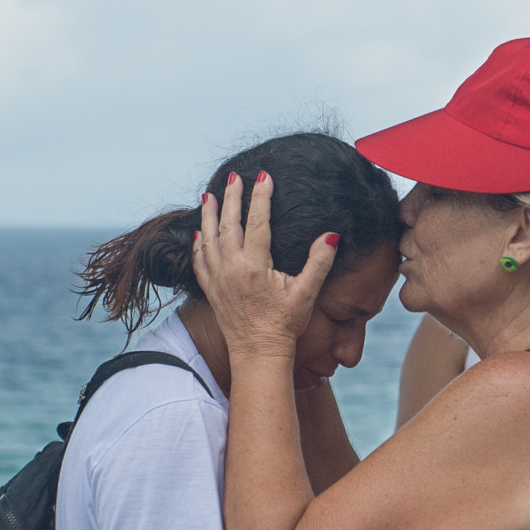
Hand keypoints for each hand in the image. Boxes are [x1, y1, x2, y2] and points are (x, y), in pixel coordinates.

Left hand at [192, 171, 337, 357]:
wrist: (258, 354)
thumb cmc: (284, 325)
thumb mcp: (306, 293)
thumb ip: (319, 262)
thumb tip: (331, 236)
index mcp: (255, 266)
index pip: (258, 221)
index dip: (261, 196)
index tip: (264, 176)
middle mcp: (232, 269)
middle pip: (229, 223)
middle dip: (232, 197)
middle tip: (235, 177)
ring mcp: (218, 279)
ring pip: (209, 238)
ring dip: (209, 215)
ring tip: (210, 195)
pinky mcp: (211, 290)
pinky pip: (199, 260)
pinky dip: (198, 244)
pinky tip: (199, 232)